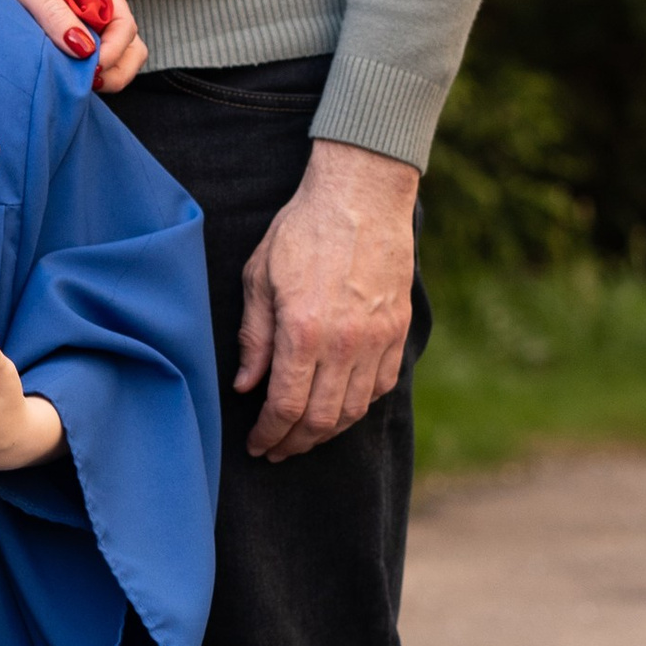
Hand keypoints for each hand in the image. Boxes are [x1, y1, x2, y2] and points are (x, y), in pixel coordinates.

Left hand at [0, 0, 144, 93]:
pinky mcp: (47, 34)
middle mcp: (84, 2)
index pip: (123, 21)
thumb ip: (51, 11)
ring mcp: (67, 20)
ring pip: (103, 54)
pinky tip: (58, 77)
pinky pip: (72, 58)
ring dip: (99, 73)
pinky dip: (75, 73)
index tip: (92, 66)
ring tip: (75, 82)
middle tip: (89, 83)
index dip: (116, 48)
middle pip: (124, 42)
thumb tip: (84, 49)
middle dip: (117, 67)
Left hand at [237, 138, 418, 458]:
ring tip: (304, 435)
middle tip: (277, 449)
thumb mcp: (260, 277)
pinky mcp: (398, 332)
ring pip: (354, 410)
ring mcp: (378, 340)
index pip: (286, 406)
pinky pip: (381, 386)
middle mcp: (345, 344)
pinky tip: (339, 406)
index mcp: (304, 331)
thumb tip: (246, 386)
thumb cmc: (303, 231)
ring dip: (327, 431)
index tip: (257, 445)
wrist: (362, 196)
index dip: (270, 434)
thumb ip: (254, 337)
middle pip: (322, 419)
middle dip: (295, 442)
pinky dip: (359, 405)